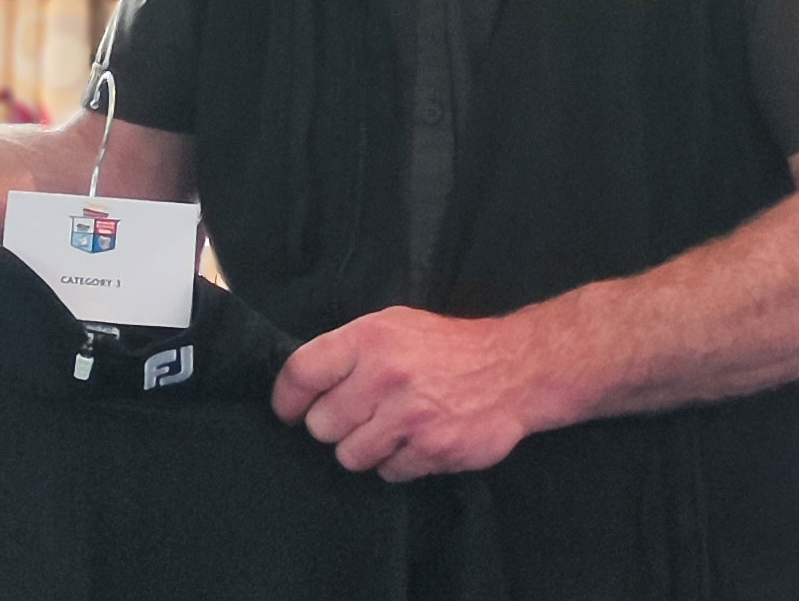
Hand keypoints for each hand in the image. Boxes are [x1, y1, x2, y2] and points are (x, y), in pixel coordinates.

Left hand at [270, 305, 536, 480]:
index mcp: (368, 338)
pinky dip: (395, 463)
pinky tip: (411, 442)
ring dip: (361, 448)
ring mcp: (409, 417)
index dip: (286, 397)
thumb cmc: (444, 346)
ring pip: (350, 455)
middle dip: (331, 425)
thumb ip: (349, 349)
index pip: (302, 372)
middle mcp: (384, 377)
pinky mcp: (433, 451)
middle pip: (321, 424)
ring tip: (383, 430)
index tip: (286, 411)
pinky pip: (388, 473)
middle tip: (351, 417)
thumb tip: (305, 380)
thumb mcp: (392, 325)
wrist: (512, 369)